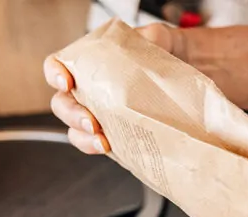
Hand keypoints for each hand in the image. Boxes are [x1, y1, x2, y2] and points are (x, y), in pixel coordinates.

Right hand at [42, 23, 187, 154]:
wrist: (192, 74)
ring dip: (85, 139)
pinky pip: (101, 146)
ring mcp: (101, 115)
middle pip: (63, 104)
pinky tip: (114, 149)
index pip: (57, 66)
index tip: (66, 82)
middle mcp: (89, 90)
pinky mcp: (117, 136)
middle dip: (73, 115)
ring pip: (77, 130)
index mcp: (90, 63)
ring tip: (102, 142)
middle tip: (91, 122)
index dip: (55, 74)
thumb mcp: (158, 38)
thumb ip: (150, 36)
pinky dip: (103, 149)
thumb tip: (149, 42)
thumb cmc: (165, 54)